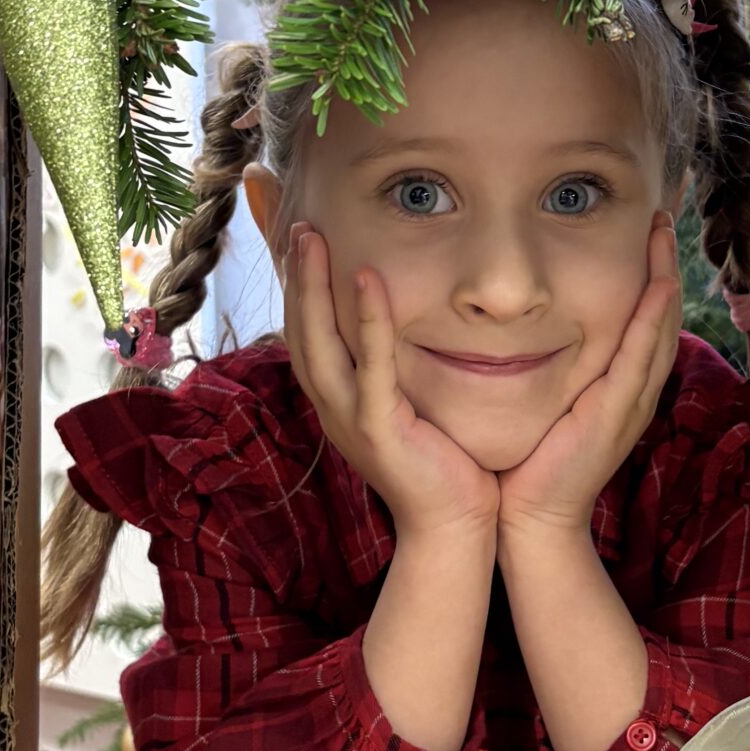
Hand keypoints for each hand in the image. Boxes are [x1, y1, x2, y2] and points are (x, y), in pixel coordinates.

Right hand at [283, 225, 498, 541]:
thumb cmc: (442, 463)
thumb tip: (399, 323)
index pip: (305, 333)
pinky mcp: (379, 432)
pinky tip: (366, 279)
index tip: (297, 237)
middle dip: (295, 275)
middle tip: (297, 223)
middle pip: (298, 331)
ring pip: (317, 344)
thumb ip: (395, 366)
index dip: (296, 286)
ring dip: (313, 287)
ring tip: (312, 238)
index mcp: (337, 400)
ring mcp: (350, 421)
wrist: (454, 526)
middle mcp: (332, 408)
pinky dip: (367, 322)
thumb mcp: (408, 404)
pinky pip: (370, 368)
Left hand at [498, 213, 680, 542]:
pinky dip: (652, 321)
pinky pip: (641, 359)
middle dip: (664, 266)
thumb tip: (522, 325)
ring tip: (663, 235)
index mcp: (618, 387)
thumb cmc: (528, 463)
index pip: (642, 321)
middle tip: (662, 218)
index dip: (648, 277)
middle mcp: (633, 391)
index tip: (643, 233)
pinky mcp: (616, 415)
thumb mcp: (545, 401)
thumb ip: (546, 366)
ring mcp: (630, 403)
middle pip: (661, 318)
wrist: (531, 520)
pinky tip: (658, 287)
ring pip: (658, 331)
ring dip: (665, 279)